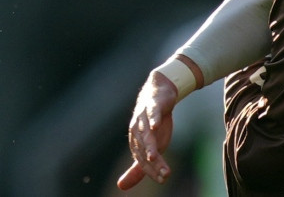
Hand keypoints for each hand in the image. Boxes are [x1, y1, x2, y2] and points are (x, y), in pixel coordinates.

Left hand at [117, 71, 178, 189]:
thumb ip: (138, 167)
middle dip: (153, 162)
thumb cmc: (153, 125)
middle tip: (163, 175)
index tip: (163, 179)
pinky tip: (156, 126)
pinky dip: (153, 119)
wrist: (157, 96)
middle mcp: (137, 131)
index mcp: (136, 143)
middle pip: (145, 149)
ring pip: (146, 133)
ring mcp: (144, 118)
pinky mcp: (153, 106)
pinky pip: (153, 113)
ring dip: (150, 145)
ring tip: (153, 156)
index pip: (143, 160)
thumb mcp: (150, 147)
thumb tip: (120, 187)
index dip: (152, 170)